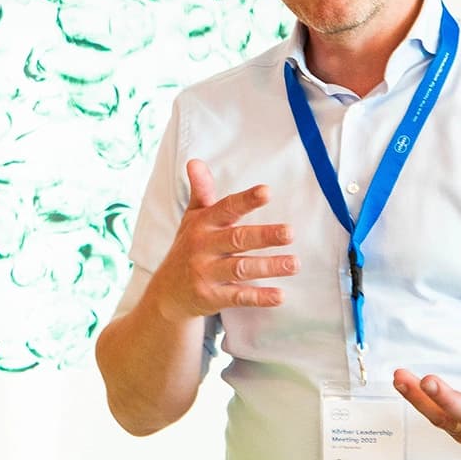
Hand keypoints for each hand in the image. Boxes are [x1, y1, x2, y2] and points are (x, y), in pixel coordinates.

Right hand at [140, 159, 296, 323]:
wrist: (166, 293)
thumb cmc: (188, 249)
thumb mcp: (191, 219)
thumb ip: (201, 191)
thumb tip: (195, 161)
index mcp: (202, 225)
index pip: (226, 208)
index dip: (246, 200)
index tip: (267, 192)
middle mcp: (202, 248)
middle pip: (236, 239)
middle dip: (264, 236)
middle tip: (290, 232)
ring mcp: (205, 274)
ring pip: (240, 269)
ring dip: (269, 266)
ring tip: (295, 263)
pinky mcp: (210, 298)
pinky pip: (237, 297)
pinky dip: (259, 297)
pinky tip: (280, 295)